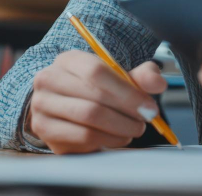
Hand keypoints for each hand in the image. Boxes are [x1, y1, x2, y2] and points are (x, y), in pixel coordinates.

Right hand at [29, 50, 165, 153]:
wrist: (65, 104)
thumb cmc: (96, 88)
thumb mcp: (119, 76)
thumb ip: (141, 76)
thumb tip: (158, 84)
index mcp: (68, 60)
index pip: (96, 72)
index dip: (127, 92)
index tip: (149, 106)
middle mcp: (48, 81)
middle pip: (94, 100)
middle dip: (127, 113)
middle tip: (146, 120)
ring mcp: (43, 107)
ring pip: (89, 122)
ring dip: (120, 129)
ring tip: (134, 129)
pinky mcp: (45, 131)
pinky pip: (82, 139)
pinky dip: (107, 140)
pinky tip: (118, 137)